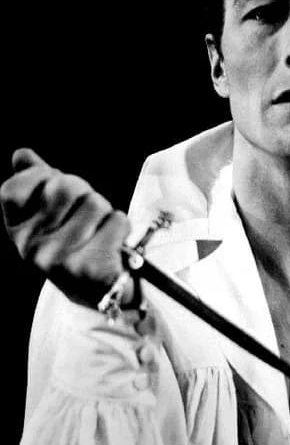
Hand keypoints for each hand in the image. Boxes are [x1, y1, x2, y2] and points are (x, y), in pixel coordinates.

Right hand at [0, 149, 131, 308]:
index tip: (57, 189)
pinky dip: (121, 228)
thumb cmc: (76, 240)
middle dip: (82, 193)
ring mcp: (58, 260)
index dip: (40, 177)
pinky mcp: (90, 268)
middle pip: (63, 186)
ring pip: (94, 202)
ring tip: (99, 233)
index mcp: (17, 231)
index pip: (13, 188)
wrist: (101, 290)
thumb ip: (37, 182)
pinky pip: (117, 220)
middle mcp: (30, 248)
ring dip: (105, 212)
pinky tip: (113, 246)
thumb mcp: (52, 212)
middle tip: (87, 217)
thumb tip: (20, 154)